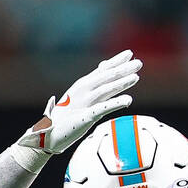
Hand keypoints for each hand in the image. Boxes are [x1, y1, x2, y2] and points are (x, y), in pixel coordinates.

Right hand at [17, 50, 142, 154]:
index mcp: (82, 85)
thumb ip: (93, 85)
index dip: (116, 61)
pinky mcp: (86, 116)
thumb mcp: (78, 97)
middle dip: (123, 69)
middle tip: (139, 63)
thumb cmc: (65, 116)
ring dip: (121, 83)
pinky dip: (116, 103)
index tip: (130, 53)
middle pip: (106, 77)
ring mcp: (84, 103)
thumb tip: (103, 68)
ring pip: (106, 89)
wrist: (48, 133)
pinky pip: (104, 108)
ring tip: (136, 77)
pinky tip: (128, 100)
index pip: (102, 70)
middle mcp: (83, 90)